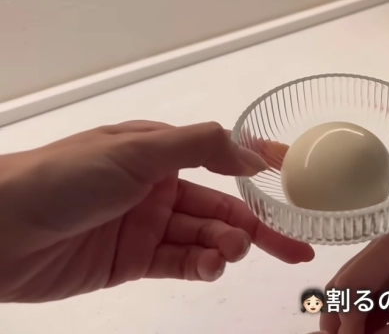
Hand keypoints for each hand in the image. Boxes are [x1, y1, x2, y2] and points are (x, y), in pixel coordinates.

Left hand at [0, 121, 313, 301]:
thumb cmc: (65, 177)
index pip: (221, 156)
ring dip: (227, 246)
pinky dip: (203, 266)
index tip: (296, 177)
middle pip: (222, 206)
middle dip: (257, 225)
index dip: (259, 166)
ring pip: (205, 237)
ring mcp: (147, 226)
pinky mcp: (134, 261)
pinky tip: (212, 267)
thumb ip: (201, 147)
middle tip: (293, 246)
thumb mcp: (138, 149)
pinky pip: (181, 263)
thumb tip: (254, 157)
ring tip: (233, 253)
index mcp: (159, 152)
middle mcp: (158, 187)